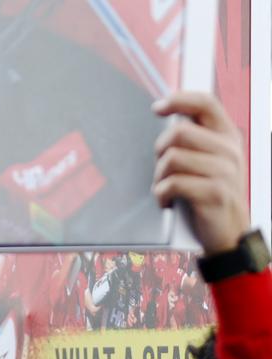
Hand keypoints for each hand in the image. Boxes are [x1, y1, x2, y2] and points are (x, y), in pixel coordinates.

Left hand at [152, 92, 249, 254]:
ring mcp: (224, 172)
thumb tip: (167, 118)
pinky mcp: (214, 193)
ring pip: (172, 159)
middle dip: (160, 150)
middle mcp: (229, 150)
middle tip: (162, 168)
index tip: (157, 107)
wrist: (229, 231)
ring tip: (165, 187)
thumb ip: (196, 140)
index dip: (179, 100)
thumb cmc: (210, 193)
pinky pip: (173, 184)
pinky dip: (161, 194)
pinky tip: (166, 200)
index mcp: (227, 136)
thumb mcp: (210, 161)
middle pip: (179, 133)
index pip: (206, 103)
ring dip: (159, 176)